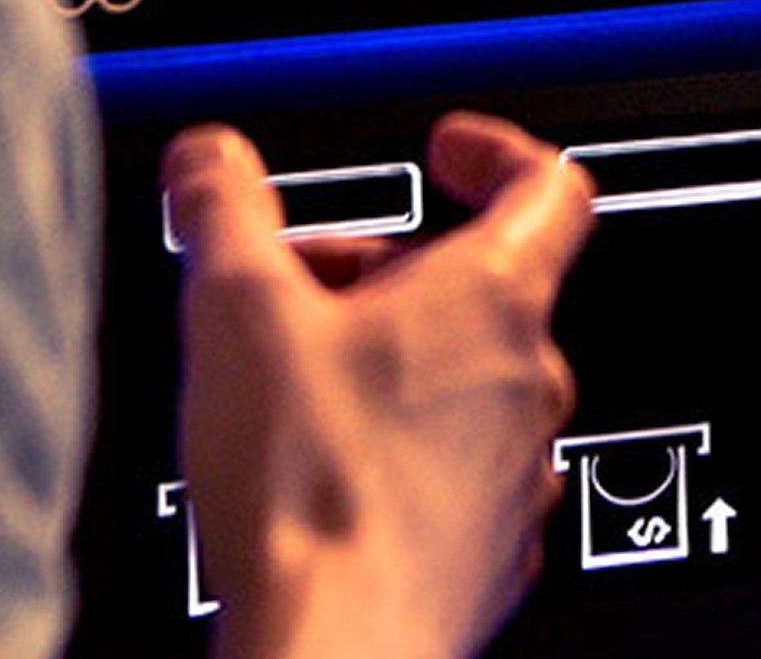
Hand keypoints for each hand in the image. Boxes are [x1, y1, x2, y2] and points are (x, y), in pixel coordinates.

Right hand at [170, 115, 593, 658]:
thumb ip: (225, 211)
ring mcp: (518, 472)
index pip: (548, 187)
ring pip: (463, 383)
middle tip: (298, 297)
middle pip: (477, 289)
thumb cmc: (310, 493)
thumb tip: (211, 161)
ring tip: (292, 391)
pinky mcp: (490, 549)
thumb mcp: (236, 310)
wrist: (335, 649)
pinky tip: (319, 475)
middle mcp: (530, 382)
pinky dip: (397, 452)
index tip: (446, 151)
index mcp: (495, 299)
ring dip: (389, 366)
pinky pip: (455, 470)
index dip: (495, 154)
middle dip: (385, 276)